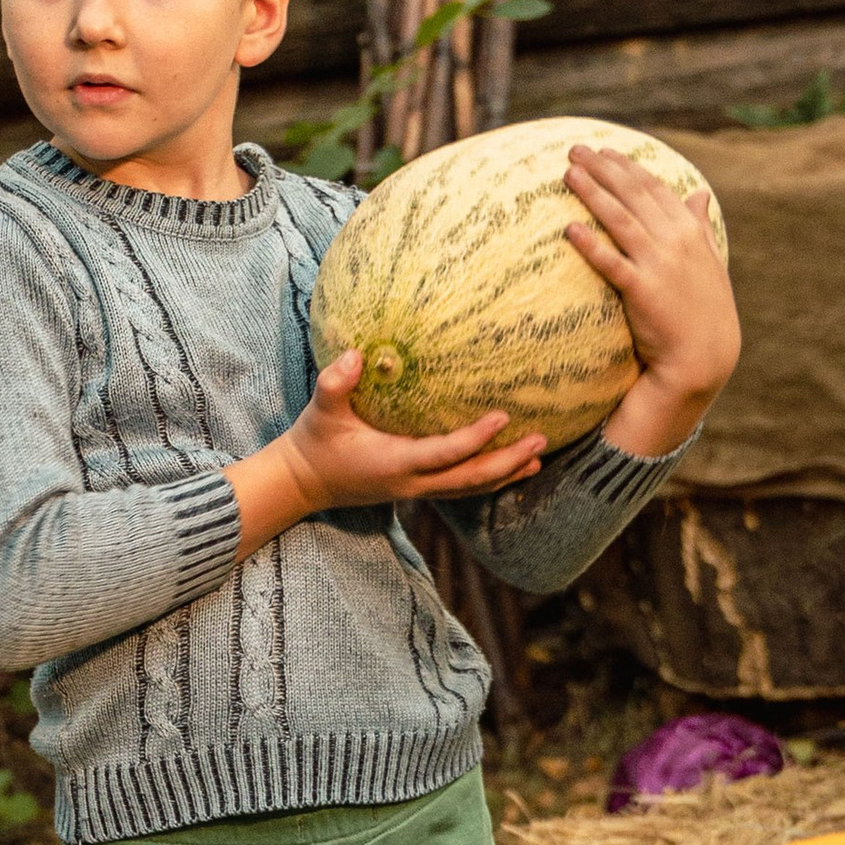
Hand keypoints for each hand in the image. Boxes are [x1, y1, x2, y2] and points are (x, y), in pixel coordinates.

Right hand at [228, 350, 545, 556]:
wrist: (303, 482)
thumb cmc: (315, 441)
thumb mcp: (320, 410)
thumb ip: (335, 383)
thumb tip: (355, 355)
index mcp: (393, 462)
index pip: (444, 453)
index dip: (475, 439)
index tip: (503, 416)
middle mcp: (411, 482)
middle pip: (470, 479)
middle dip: (507, 461)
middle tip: (540, 440)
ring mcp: (416, 490)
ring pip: (470, 488)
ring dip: (505, 474)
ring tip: (538, 457)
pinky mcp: (417, 489)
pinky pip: (461, 487)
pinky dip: (489, 479)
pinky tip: (512, 468)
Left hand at [564, 145, 739, 457]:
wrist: (704, 356)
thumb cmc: (704, 308)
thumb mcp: (709, 261)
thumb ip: (700, 225)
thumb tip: (698, 194)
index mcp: (690, 231)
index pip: (653, 189)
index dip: (626, 168)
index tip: (604, 151)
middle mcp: (675, 241)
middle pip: (632, 196)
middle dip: (602, 169)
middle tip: (574, 149)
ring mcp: (659, 265)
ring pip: (620, 220)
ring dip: (593, 193)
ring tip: (568, 173)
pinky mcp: (642, 292)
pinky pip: (611, 264)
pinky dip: (591, 246)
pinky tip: (569, 229)